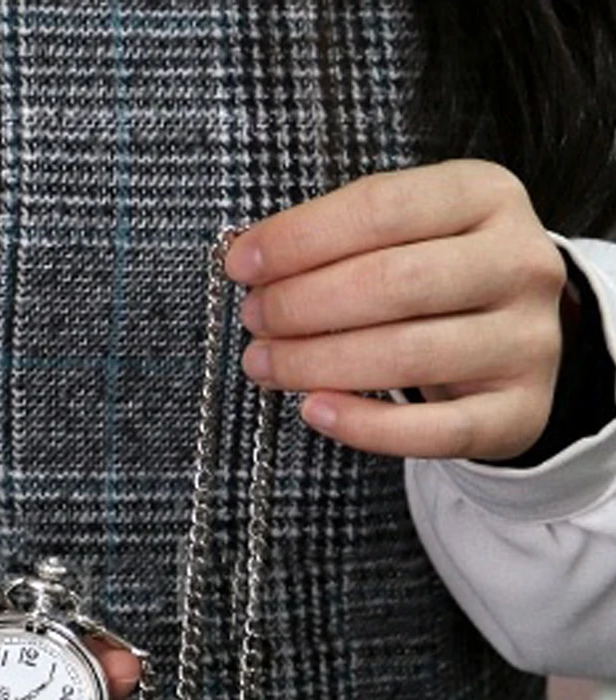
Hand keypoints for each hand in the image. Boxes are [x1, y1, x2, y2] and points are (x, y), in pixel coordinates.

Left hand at [225, 159, 567, 460]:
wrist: (513, 340)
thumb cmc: (436, 280)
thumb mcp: (405, 234)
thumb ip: (339, 240)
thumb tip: (250, 261)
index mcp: (486, 197)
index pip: (382, 209)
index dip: (300, 238)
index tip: (241, 265)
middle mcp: (520, 263)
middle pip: (394, 282)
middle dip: (303, 304)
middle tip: (253, 320)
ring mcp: (529, 341)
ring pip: (409, 355)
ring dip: (316, 363)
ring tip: (263, 364)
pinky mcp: (520, 411)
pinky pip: (436, 430)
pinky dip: (365, 425)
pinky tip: (314, 410)